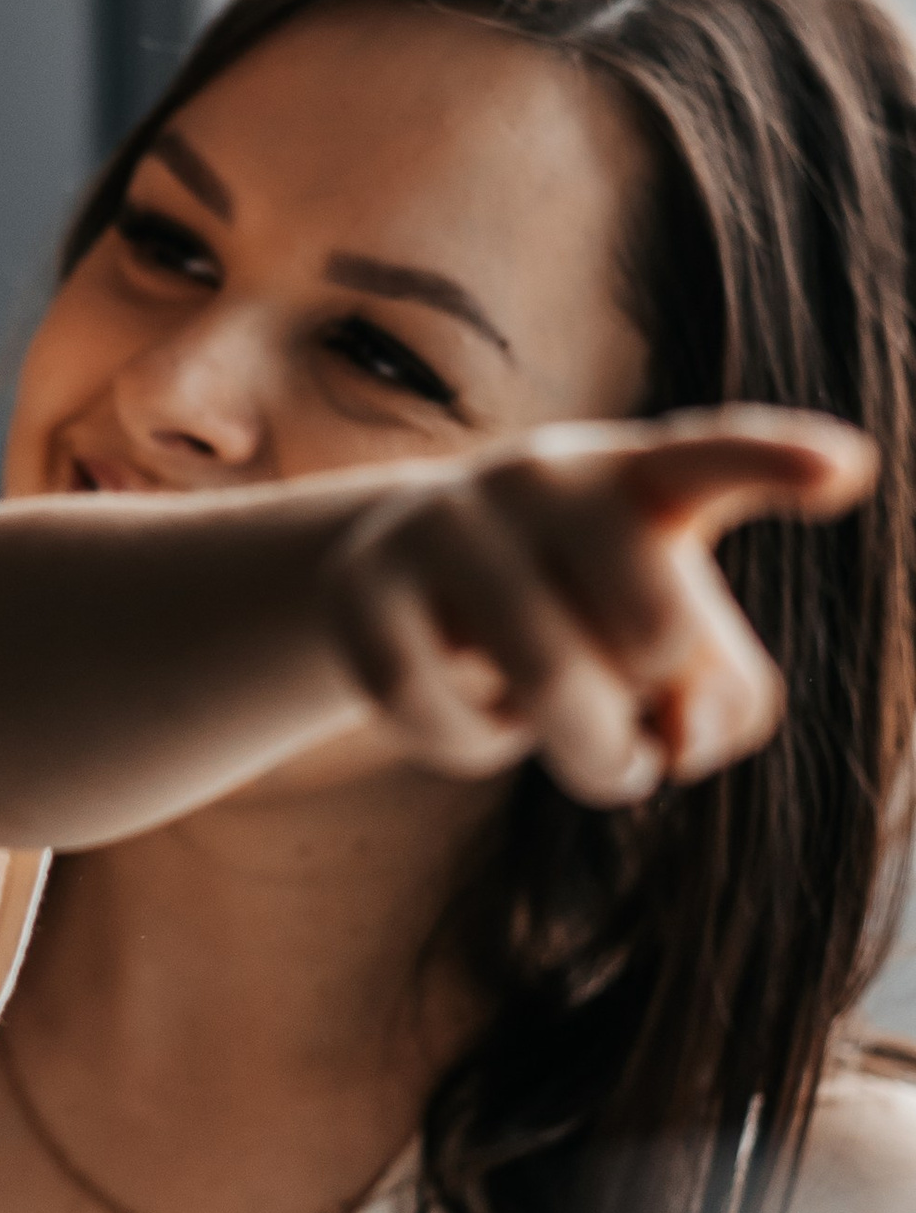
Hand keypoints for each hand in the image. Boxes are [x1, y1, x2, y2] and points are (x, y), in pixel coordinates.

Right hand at [327, 409, 870, 804]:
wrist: (406, 564)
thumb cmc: (582, 611)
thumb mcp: (676, 650)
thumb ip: (726, 703)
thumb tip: (678, 739)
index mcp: (639, 475)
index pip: (713, 459)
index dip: (779, 462)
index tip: (846, 467)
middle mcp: (543, 477)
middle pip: (655, 640)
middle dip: (653, 714)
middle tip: (628, 710)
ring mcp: (447, 522)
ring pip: (550, 691)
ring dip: (580, 753)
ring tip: (570, 731)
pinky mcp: (366, 585)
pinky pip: (443, 718)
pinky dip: (473, 748)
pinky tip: (473, 708)